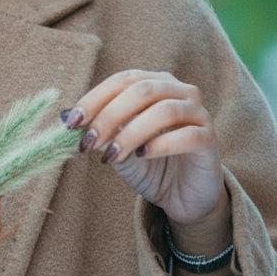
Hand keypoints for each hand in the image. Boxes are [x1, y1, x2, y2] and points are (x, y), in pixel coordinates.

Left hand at [66, 69, 226, 240]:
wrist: (181, 196)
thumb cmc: (148, 165)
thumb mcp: (117, 148)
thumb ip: (99, 132)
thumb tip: (68, 117)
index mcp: (154, 85)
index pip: (122, 80)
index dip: (95, 98)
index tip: (72, 123)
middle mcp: (179, 92)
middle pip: (141, 91)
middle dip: (109, 116)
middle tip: (87, 143)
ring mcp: (198, 114)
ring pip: (164, 111)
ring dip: (131, 132)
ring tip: (111, 156)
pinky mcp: (208, 139)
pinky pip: (186, 135)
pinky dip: (160, 144)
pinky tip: (142, 155)